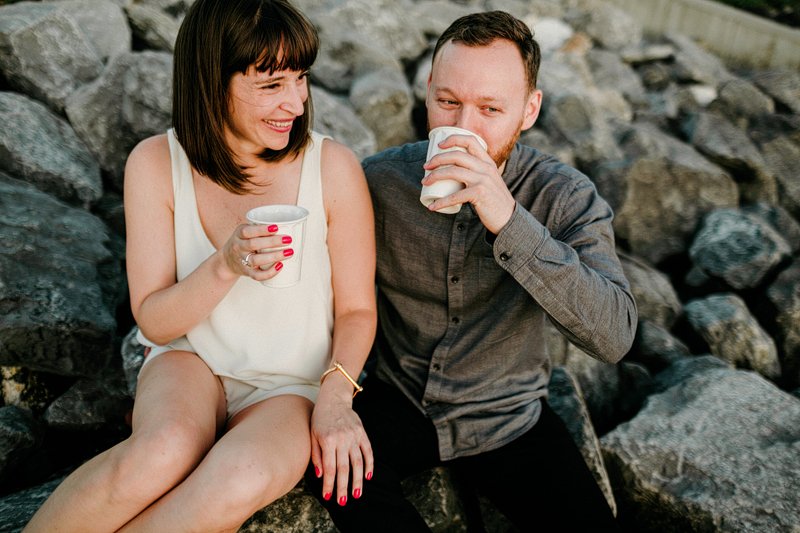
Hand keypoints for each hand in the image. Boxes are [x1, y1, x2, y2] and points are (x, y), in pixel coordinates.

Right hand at [219, 223, 293, 281]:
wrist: (227, 260)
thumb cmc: (243, 242)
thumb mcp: (246, 231)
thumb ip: (261, 228)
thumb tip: (289, 224)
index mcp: (239, 234)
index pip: (248, 231)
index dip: (261, 230)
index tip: (276, 227)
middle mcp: (239, 247)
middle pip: (254, 244)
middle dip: (272, 242)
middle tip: (288, 239)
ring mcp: (242, 261)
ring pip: (256, 260)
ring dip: (274, 256)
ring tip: (289, 252)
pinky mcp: (247, 272)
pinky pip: (257, 275)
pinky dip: (269, 273)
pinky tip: (280, 266)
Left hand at [310, 385, 373, 506]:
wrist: (334, 399)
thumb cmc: (319, 419)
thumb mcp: (312, 435)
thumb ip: (316, 455)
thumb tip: (321, 475)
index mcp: (328, 440)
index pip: (329, 467)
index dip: (329, 483)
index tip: (327, 496)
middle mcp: (342, 438)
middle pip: (344, 468)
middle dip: (343, 486)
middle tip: (343, 501)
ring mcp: (354, 436)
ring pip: (358, 462)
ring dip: (358, 480)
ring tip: (357, 494)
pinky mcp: (362, 433)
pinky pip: (368, 451)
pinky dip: (369, 465)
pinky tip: (367, 477)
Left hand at [422, 134, 515, 233]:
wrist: (508, 218)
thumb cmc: (494, 201)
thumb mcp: (489, 181)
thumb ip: (477, 173)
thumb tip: (455, 172)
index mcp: (487, 162)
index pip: (470, 140)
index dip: (453, 139)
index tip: (439, 145)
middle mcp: (486, 168)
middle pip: (457, 155)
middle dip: (437, 159)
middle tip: (425, 167)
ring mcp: (483, 180)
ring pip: (453, 172)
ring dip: (435, 176)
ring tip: (425, 182)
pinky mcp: (480, 194)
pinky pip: (455, 196)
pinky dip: (441, 202)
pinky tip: (433, 206)